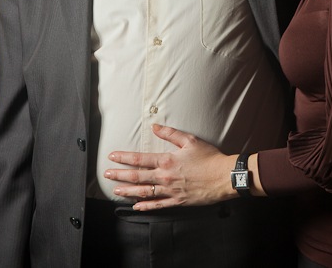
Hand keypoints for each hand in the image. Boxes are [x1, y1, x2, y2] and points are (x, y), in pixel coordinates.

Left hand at [104, 124, 236, 210]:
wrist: (224, 177)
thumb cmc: (209, 158)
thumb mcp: (190, 140)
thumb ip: (171, 133)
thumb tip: (155, 127)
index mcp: (167, 160)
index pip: (140, 159)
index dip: (124, 157)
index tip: (112, 156)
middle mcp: (165, 177)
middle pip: (137, 176)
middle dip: (120, 174)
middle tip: (107, 174)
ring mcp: (170, 191)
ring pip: (144, 191)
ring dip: (128, 190)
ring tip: (116, 189)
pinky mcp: (177, 201)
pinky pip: (157, 205)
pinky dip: (145, 205)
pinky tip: (136, 205)